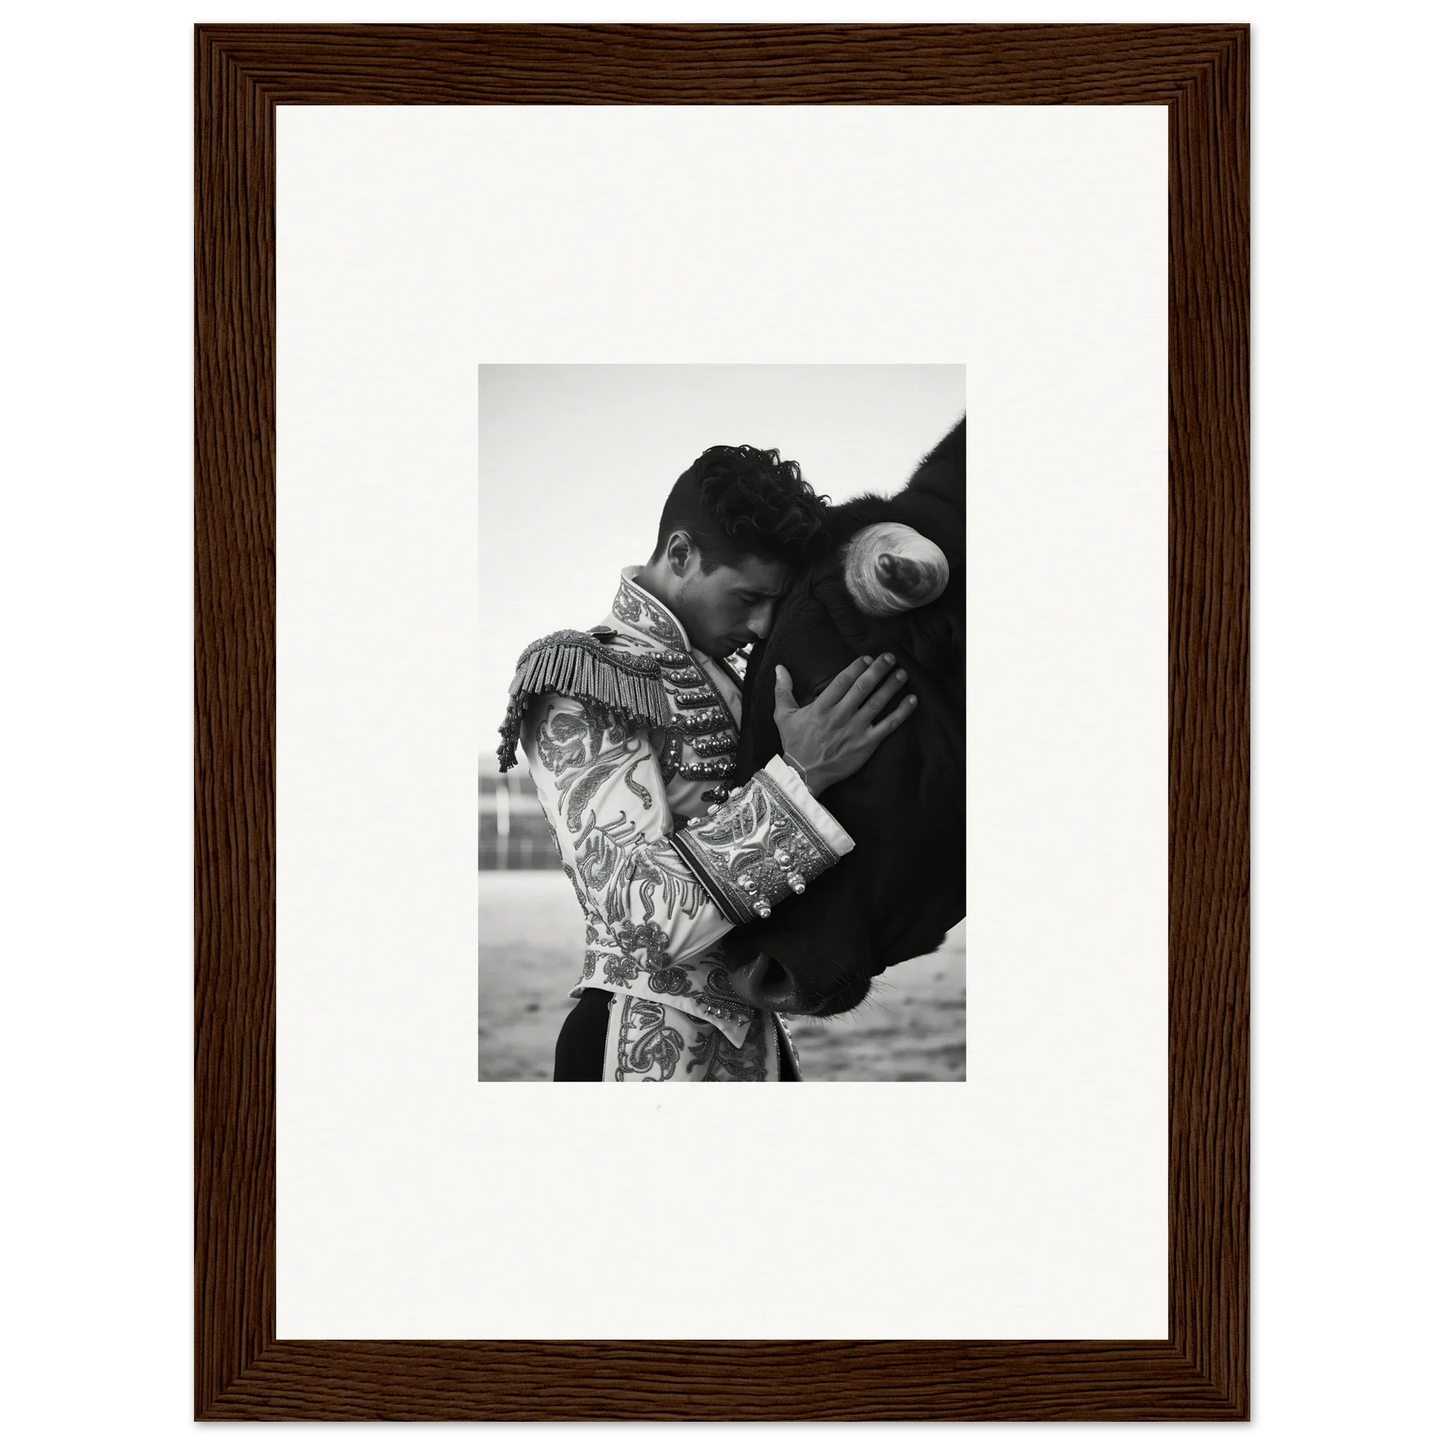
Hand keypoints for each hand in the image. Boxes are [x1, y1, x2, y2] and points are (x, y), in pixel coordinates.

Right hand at [773, 654, 916, 794]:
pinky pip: (888, 725)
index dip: (857, 667)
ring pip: (878, 702)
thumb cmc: (794, 743)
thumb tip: (779, 668)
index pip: (843, 681)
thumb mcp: (783, 715)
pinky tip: (912, 700)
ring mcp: (855, 730)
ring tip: (902, 673)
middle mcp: (840, 716)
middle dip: (878, 669)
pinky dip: (902, 712)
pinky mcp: (867, 744)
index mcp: (821, 707)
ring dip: (892, 686)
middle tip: (889, 657)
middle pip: (863, 687)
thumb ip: (783, 690)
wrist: (804, 774)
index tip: (867, 657)